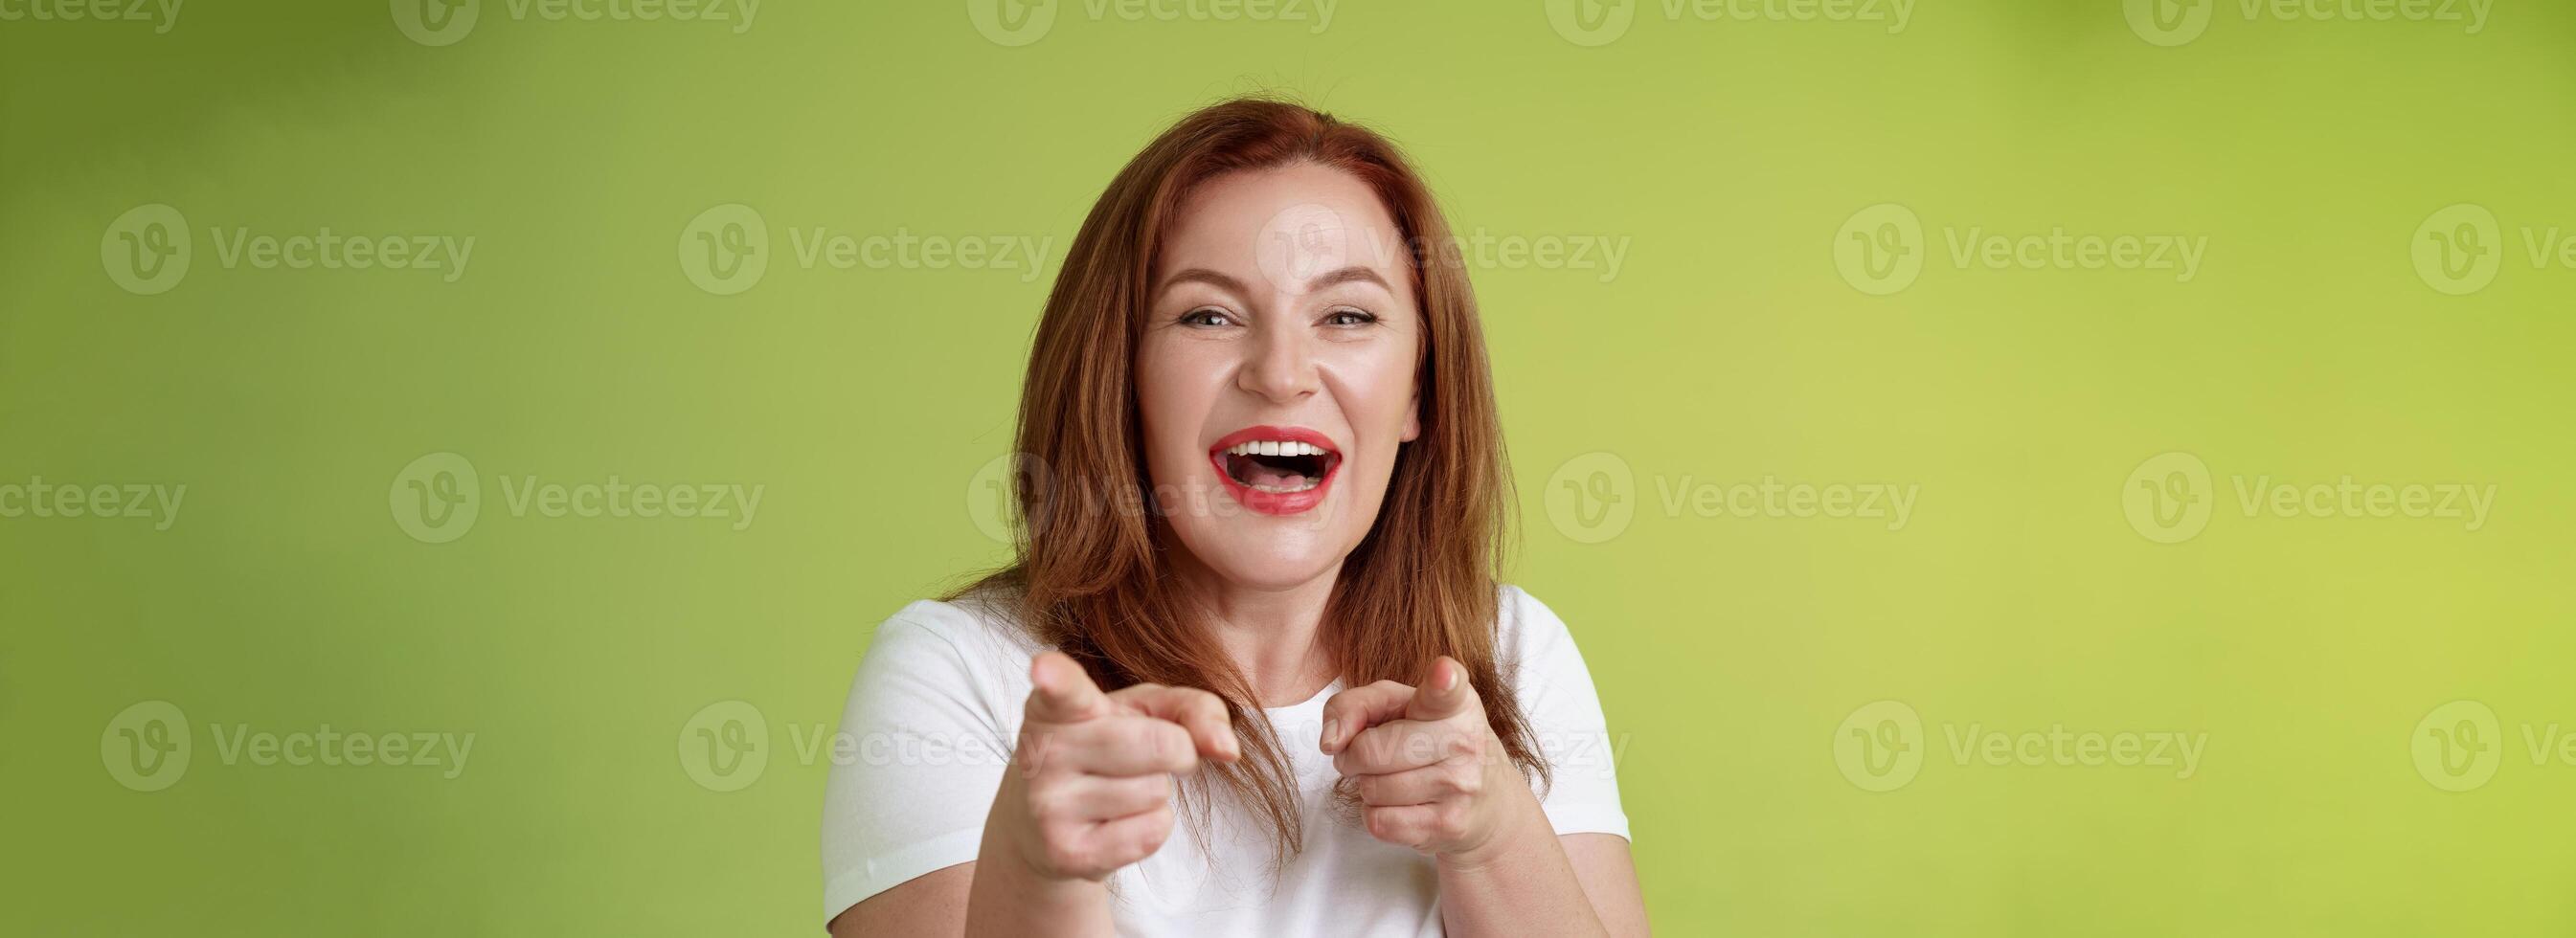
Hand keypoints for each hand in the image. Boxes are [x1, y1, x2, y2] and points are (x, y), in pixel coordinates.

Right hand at [993, 651, 1241, 881]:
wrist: (1043, 825)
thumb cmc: (1106, 748)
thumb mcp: (1147, 711)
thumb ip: (1194, 709)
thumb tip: (1228, 749)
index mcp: (1055, 705)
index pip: (1063, 689)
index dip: (1055, 677)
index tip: (1043, 669)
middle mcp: (1042, 751)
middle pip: (1161, 745)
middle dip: (1175, 751)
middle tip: (1140, 756)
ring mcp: (1048, 804)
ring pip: (1156, 792)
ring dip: (1153, 793)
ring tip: (1113, 790)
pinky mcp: (1066, 852)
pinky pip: (1151, 833)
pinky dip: (1150, 827)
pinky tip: (1112, 823)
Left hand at [1319, 656, 1531, 861]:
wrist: (1487, 803)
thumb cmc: (1432, 744)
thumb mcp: (1398, 708)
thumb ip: (1355, 705)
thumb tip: (1331, 741)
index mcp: (1456, 702)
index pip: (1446, 690)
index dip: (1442, 680)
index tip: (1442, 673)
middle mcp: (1464, 740)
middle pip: (1371, 751)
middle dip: (1353, 756)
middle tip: (1369, 755)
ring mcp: (1460, 785)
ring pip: (1371, 789)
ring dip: (1367, 786)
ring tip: (1393, 779)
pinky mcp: (1449, 825)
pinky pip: (1379, 822)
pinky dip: (1376, 814)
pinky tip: (1401, 805)